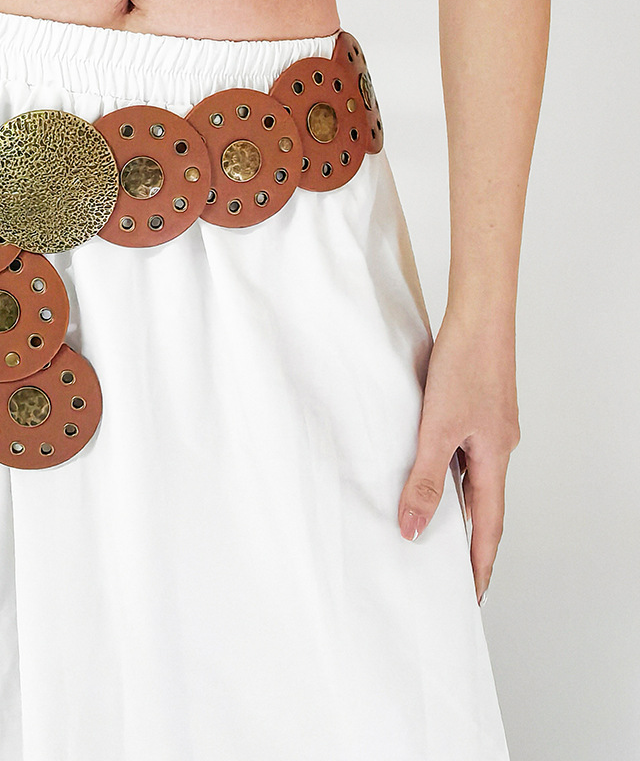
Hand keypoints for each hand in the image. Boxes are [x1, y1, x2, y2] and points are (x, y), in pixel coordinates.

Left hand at [397, 305, 520, 603]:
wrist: (478, 315)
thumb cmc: (465, 365)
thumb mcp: (437, 428)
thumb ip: (424, 478)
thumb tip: (413, 527)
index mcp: (494, 458)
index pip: (488, 525)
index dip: (480, 561)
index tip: (473, 594)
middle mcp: (497, 446)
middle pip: (484, 503)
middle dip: (470, 539)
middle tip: (453, 572)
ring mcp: (489, 426)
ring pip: (472, 475)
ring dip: (457, 502)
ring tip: (435, 526)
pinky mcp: (476, 407)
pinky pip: (463, 449)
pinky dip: (449, 469)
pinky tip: (429, 465)